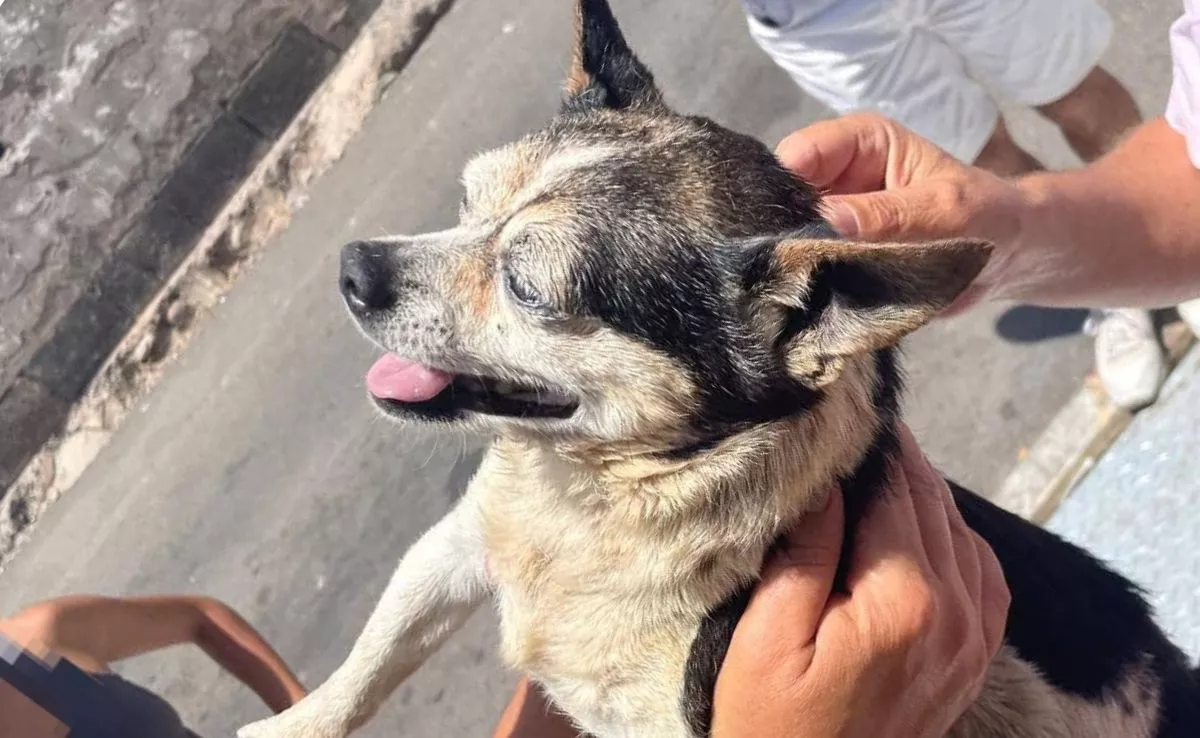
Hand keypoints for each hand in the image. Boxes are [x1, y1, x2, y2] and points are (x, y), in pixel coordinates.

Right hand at [711, 425, 1009, 737]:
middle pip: (933, 505)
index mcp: (903, 601)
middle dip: (899, 461)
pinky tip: (924, 526)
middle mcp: (955, 614)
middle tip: (863, 425)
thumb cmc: (771, 720)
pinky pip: (984, 574)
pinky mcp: (974, 657)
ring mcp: (974, 639)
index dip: (875, 445)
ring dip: (926, 494)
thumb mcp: (765, 638)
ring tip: (884, 467)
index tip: (852, 407)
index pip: (898, 492)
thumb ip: (804, 555)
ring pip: (963, 532)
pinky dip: (956, 536)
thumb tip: (829, 479)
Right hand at [776, 114, 1030, 309]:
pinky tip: (809, 301)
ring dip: (795, 264)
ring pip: (788, 238)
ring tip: (800, 288)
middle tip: (790, 266)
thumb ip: (887, 215)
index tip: (787, 230)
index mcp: (859, 143)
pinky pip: (805, 271)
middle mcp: (837, 177)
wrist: (1008, 261)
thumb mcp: (945, 211)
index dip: (784, 189)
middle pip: (782, 197)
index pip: (799, 155)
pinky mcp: (833, 256)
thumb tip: (827, 222)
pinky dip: (808, 288)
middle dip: (783, 230)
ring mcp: (831, 220)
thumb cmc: (987, 217)